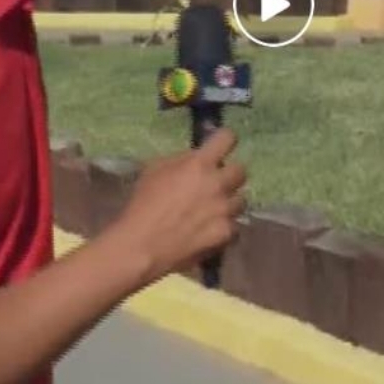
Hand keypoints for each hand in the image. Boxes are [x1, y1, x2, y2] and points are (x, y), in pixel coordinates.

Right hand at [113, 129, 246, 282]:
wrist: (142, 246)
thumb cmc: (142, 204)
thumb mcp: (155, 170)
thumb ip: (181, 160)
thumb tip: (197, 157)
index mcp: (200, 164)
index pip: (227, 138)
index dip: (225, 140)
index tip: (220, 146)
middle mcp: (218, 184)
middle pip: (241, 170)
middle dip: (229, 175)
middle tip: (215, 184)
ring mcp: (225, 210)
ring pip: (240, 200)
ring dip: (228, 202)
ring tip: (212, 211)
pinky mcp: (227, 233)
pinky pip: (235, 226)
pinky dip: (224, 228)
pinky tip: (209, 232)